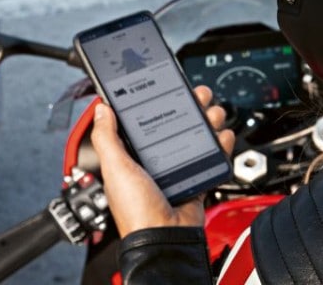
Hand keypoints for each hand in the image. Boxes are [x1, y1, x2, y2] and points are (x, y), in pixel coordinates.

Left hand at [89, 86, 234, 236]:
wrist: (164, 237)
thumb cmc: (136, 210)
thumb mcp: (116, 168)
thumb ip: (106, 138)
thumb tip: (101, 109)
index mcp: (133, 155)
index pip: (147, 119)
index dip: (159, 99)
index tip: (168, 84)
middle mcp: (156, 159)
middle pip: (177, 121)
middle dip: (191, 104)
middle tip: (198, 94)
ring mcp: (178, 167)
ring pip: (198, 134)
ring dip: (209, 119)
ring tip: (213, 113)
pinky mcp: (197, 176)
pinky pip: (212, 154)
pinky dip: (221, 143)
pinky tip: (222, 135)